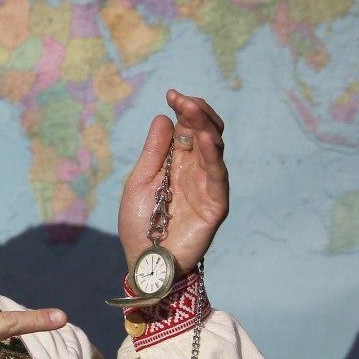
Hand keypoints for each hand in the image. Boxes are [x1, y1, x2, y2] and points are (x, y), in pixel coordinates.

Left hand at [118, 89, 228, 274]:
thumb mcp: (139, 183)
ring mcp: (207, 186)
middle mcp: (196, 171)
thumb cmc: (140, 226)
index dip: (185, 109)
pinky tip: (205, 139)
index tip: (172, 95)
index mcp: (178, 163)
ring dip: (206, 127)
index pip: (189, 128)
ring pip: (215, 149)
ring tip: (193, 109)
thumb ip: (154, 153)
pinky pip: (218, 177)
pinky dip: (213, 156)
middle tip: (183, 99)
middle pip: (206, 132)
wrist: (145, 263)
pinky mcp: (216, 205)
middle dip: (197, 112)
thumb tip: (164, 117)